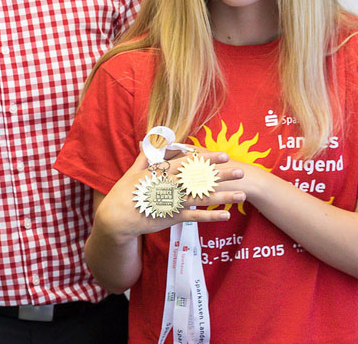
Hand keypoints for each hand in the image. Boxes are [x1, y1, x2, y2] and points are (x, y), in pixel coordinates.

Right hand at [94, 146, 245, 243]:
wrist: (116, 217)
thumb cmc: (124, 192)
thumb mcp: (134, 170)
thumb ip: (146, 155)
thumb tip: (150, 139)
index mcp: (161, 171)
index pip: (189, 162)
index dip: (207, 158)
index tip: (224, 155)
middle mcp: (170, 185)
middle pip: (200, 178)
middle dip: (221, 175)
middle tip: (241, 171)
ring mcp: (172, 201)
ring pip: (201, 198)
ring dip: (222, 196)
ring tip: (241, 194)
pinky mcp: (171, 217)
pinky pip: (194, 217)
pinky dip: (210, 217)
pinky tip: (225, 215)